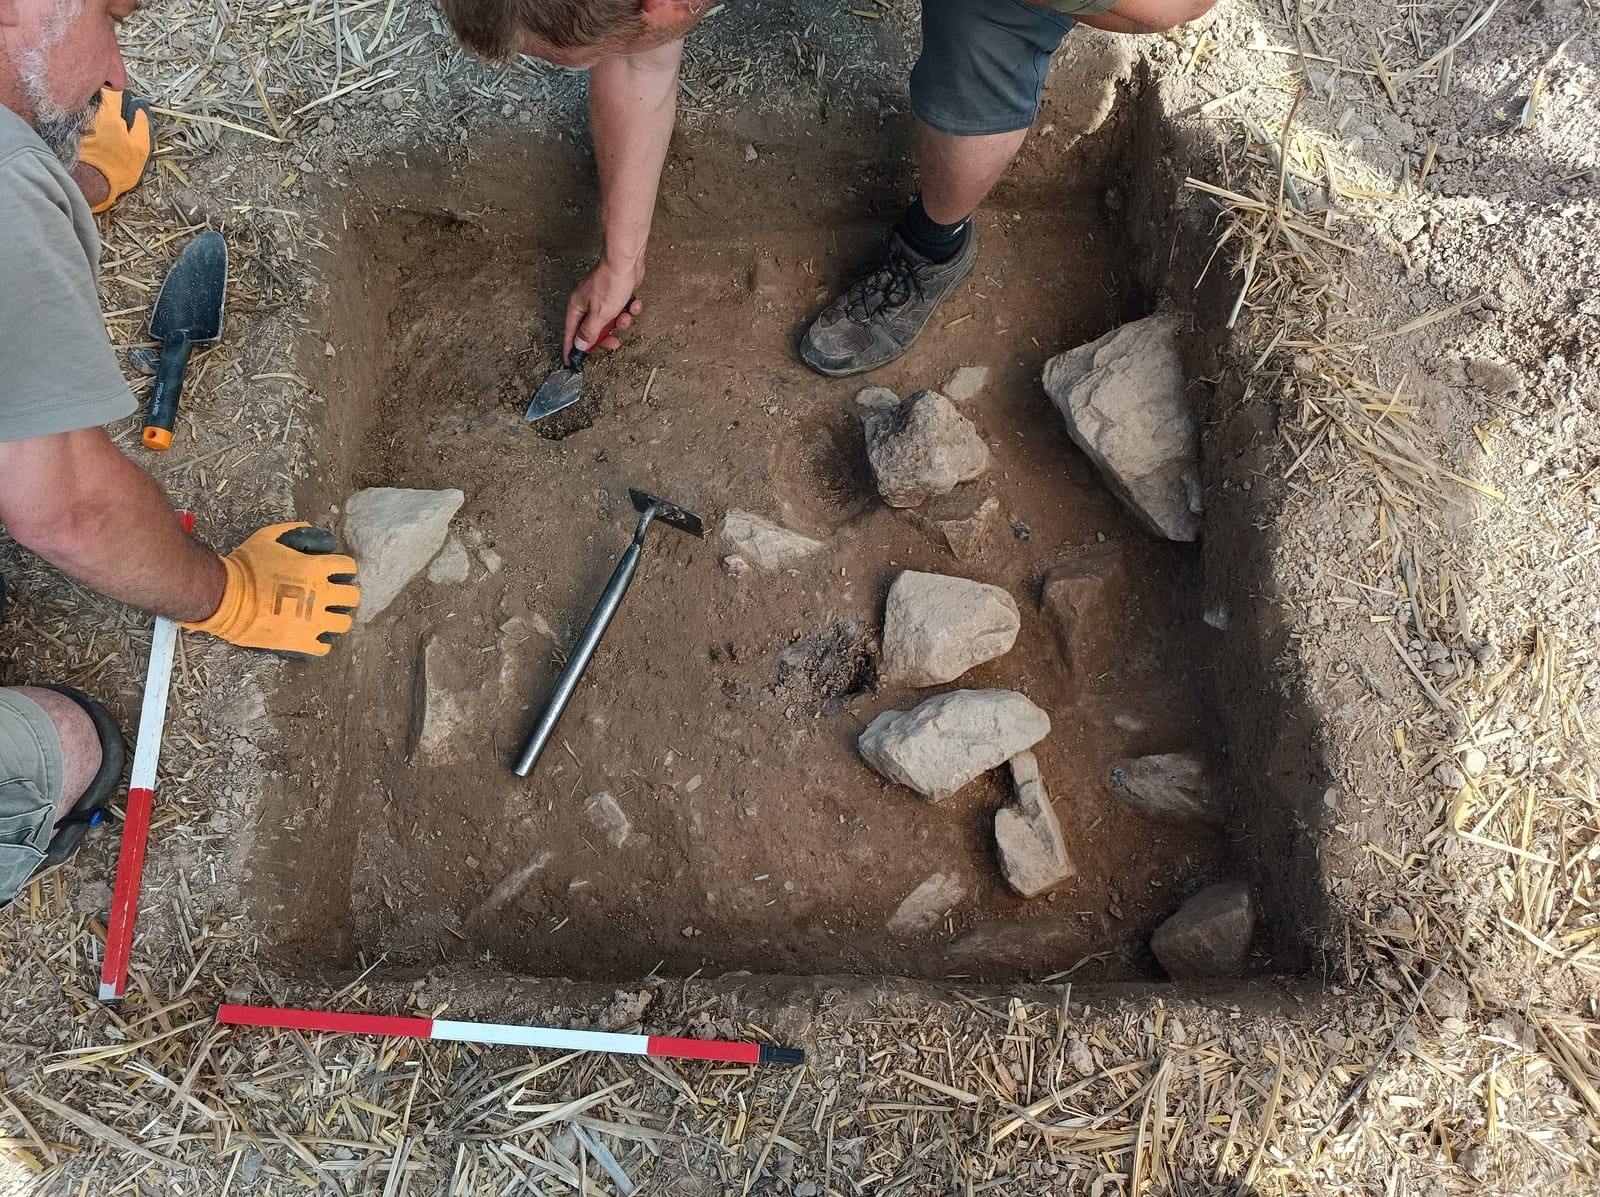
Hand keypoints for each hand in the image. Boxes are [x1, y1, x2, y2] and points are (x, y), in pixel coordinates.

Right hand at [182, 523, 359, 657]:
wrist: (224, 598)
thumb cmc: (243, 567)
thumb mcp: (266, 538)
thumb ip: (290, 531)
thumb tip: (307, 527)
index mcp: (315, 569)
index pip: (349, 567)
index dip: (344, 568)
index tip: (338, 573)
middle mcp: (320, 594)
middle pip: (353, 597)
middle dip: (345, 596)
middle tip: (334, 597)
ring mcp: (312, 621)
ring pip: (344, 624)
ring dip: (336, 620)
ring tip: (325, 618)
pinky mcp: (300, 641)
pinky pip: (323, 647)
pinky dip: (320, 643)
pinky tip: (313, 637)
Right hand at [563, 259, 644, 363]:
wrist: (626, 262)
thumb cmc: (611, 282)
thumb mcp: (600, 314)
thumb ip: (590, 332)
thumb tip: (580, 345)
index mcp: (576, 307)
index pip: (571, 334)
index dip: (572, 349)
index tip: (572, 362)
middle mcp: (586, 303)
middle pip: (593, 330)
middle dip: (606, 337)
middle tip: (613, 343)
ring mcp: (600, 299)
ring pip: (610, 322)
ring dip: (620, 322)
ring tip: (625, 315)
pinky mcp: (614, 295)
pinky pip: (620, 310)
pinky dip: (628, 310)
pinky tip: (632, 304)